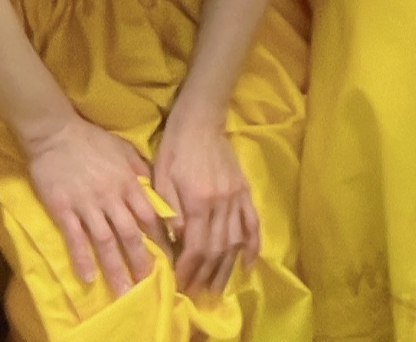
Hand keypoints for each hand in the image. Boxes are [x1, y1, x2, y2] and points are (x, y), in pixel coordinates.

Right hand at [23, 114, 168, 294]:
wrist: (55, 132)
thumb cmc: (92, 140)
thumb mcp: (124, 150)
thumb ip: (142, 171)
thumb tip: (158, 190)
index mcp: (128, 183)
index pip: (150, 217)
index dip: (161, 240)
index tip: (169, 260)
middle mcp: (111, 197)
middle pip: (131, 235)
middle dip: (141, 262)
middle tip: (149, 286)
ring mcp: (87, 205)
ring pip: (105, 242)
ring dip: (115, 269)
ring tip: (123, 292)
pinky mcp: (63, 209)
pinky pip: (75, 238)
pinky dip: (82, 259)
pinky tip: (88, 278)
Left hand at [151, 118, 259, 296]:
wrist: (200, 120)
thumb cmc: (175, 148)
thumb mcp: (162, 178)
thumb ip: (170, 211)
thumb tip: (177, 241)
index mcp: (199, 200)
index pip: (197, 245)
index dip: (189, 268)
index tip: (180, 283)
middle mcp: (222, 202)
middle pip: (217, 248)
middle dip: (206, 275)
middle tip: (197, 293)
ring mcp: (236, 197)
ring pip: (235, 241)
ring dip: (227, 268)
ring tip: (217, 288)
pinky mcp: (244, 191)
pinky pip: (253, 222)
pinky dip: (253, 245)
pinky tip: (250, 263)